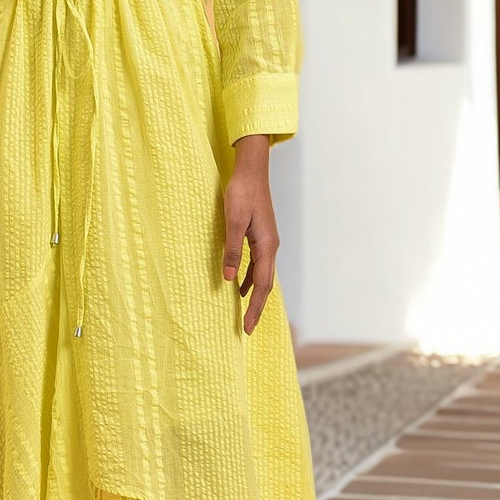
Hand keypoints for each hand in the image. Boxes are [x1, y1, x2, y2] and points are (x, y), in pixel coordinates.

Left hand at [222, 134, 277, 334]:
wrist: (252, 171)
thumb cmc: (242, 193)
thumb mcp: (233, 221)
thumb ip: (232, 250)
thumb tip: (228, 278)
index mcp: (267, 246)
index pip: (262, 285)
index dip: (254, 307)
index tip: (248, 327)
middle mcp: (271, 247)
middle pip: (265, 284)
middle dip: (256, 307)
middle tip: (247, 328)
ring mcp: (268, 242)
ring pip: (263, 275)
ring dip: (254, 295)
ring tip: (244, 313)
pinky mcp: (261, 236)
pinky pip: (258, 265)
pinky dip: (251, 279)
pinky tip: (239, 285)